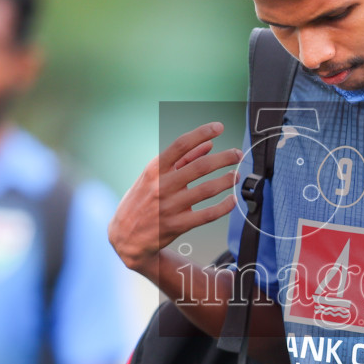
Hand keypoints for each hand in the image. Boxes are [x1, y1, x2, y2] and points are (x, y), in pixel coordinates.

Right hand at [108, 123, 241, 273]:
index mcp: (155, 170)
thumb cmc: (142, 200)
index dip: (201, 133)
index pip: (180, 145)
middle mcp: (162, 186)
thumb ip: (182, 160)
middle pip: (200, 167)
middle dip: (224, 158)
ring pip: (206, 190)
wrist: (126, 236)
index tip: (218, 127)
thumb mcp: (154, 176)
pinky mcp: (177, 225)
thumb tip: (209, 144)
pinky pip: (207, 215)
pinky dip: (223, 207)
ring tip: (236, 175)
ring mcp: (170, 206)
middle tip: (237, 154)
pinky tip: (232, 200)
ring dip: (226, 180)